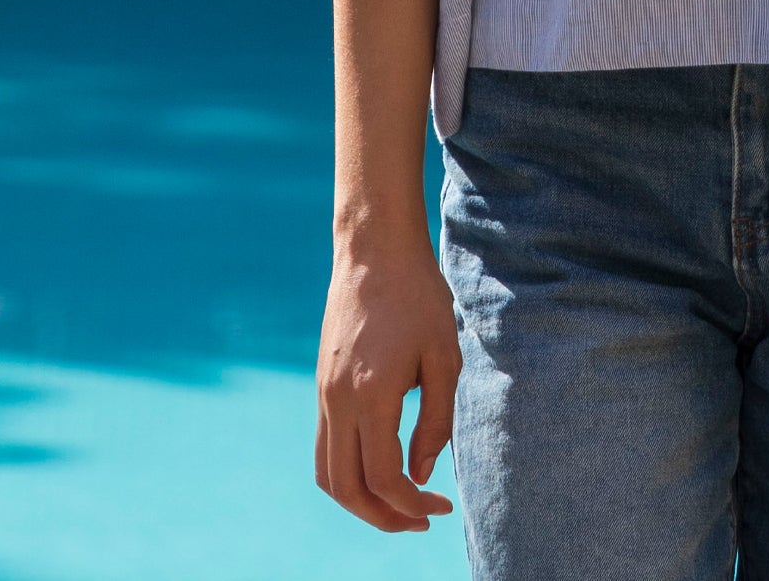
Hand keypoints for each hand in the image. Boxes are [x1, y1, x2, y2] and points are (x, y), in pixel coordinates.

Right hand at [315, 234, 461, 532]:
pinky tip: (380, 464)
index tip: (440, 506)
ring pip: (327, 473)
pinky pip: (325, 446)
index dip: (413, 504)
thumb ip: (436, 420)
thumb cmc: (419, 297)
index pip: (384, 477)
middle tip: (420, 519)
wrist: (374, 250)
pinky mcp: (323, 384)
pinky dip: (347, 471)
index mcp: (371, 396)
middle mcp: (338, 401)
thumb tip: (421, 475)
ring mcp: (324, 393)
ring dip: (360, 500)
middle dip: (382, 516)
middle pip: (346, 489)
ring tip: (399, 503)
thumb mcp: (444, 356)